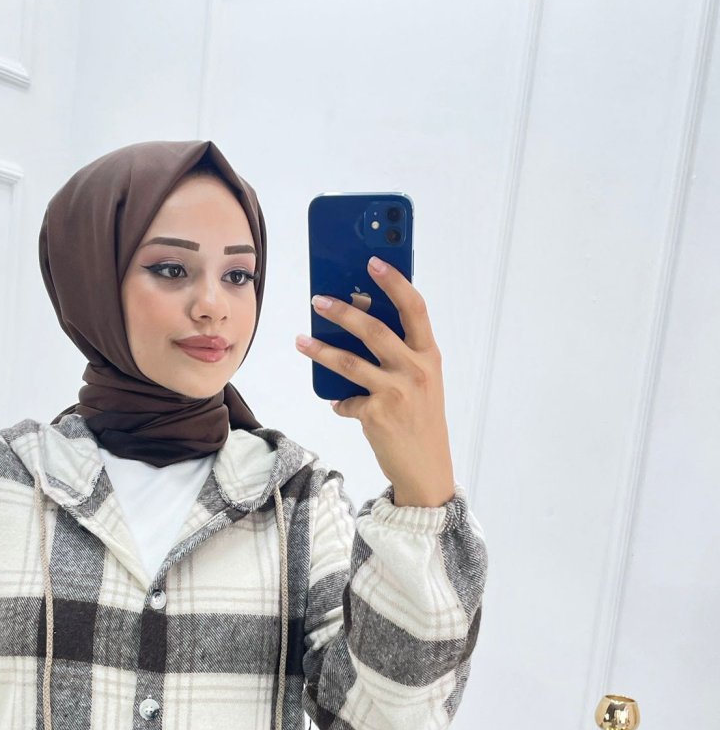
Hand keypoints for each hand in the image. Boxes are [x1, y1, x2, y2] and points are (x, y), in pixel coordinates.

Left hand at [295, 256, 455, 506]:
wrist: (426, 467)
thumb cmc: (422, 419)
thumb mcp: (422, 381)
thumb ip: (400, 354)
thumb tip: (358, 324)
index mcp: (429, 355)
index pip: (415, 308)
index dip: (394, 282)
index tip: (373, 261)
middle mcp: (415, 370)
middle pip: (374, 329)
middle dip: (342, 310)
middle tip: (318, 299)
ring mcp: (396, 392)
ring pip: (349, 361)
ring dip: (320, 349)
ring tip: (301, 340)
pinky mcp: (376, 415)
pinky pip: (346, 400)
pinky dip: (339, 401)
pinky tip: (338, 403)